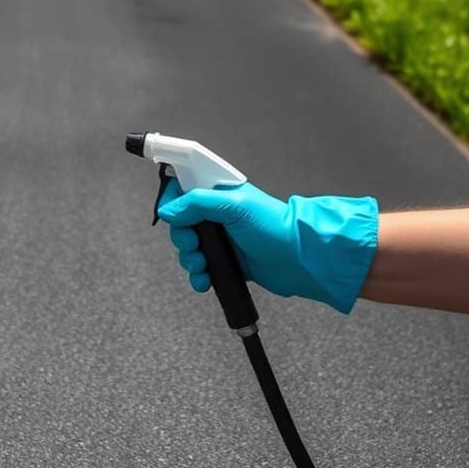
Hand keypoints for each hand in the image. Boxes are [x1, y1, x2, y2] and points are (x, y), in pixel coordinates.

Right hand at [156, 180, 378, 313]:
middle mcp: (217, 214)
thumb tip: (168, 210)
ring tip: (202, 265)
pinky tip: (205, 279)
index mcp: (218, 192)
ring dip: (189, 260)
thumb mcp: (234, 205)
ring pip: (188, 248)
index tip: (173, 214)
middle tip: (194, 243)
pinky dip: (198, 276)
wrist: (300, 260)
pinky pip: (200, 269)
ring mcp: (221, 239)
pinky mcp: (225, 261)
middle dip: (182, 237)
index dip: (172, 200)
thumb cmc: (275, 226)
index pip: (183, 187)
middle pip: (180, 223)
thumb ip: (197, 203)